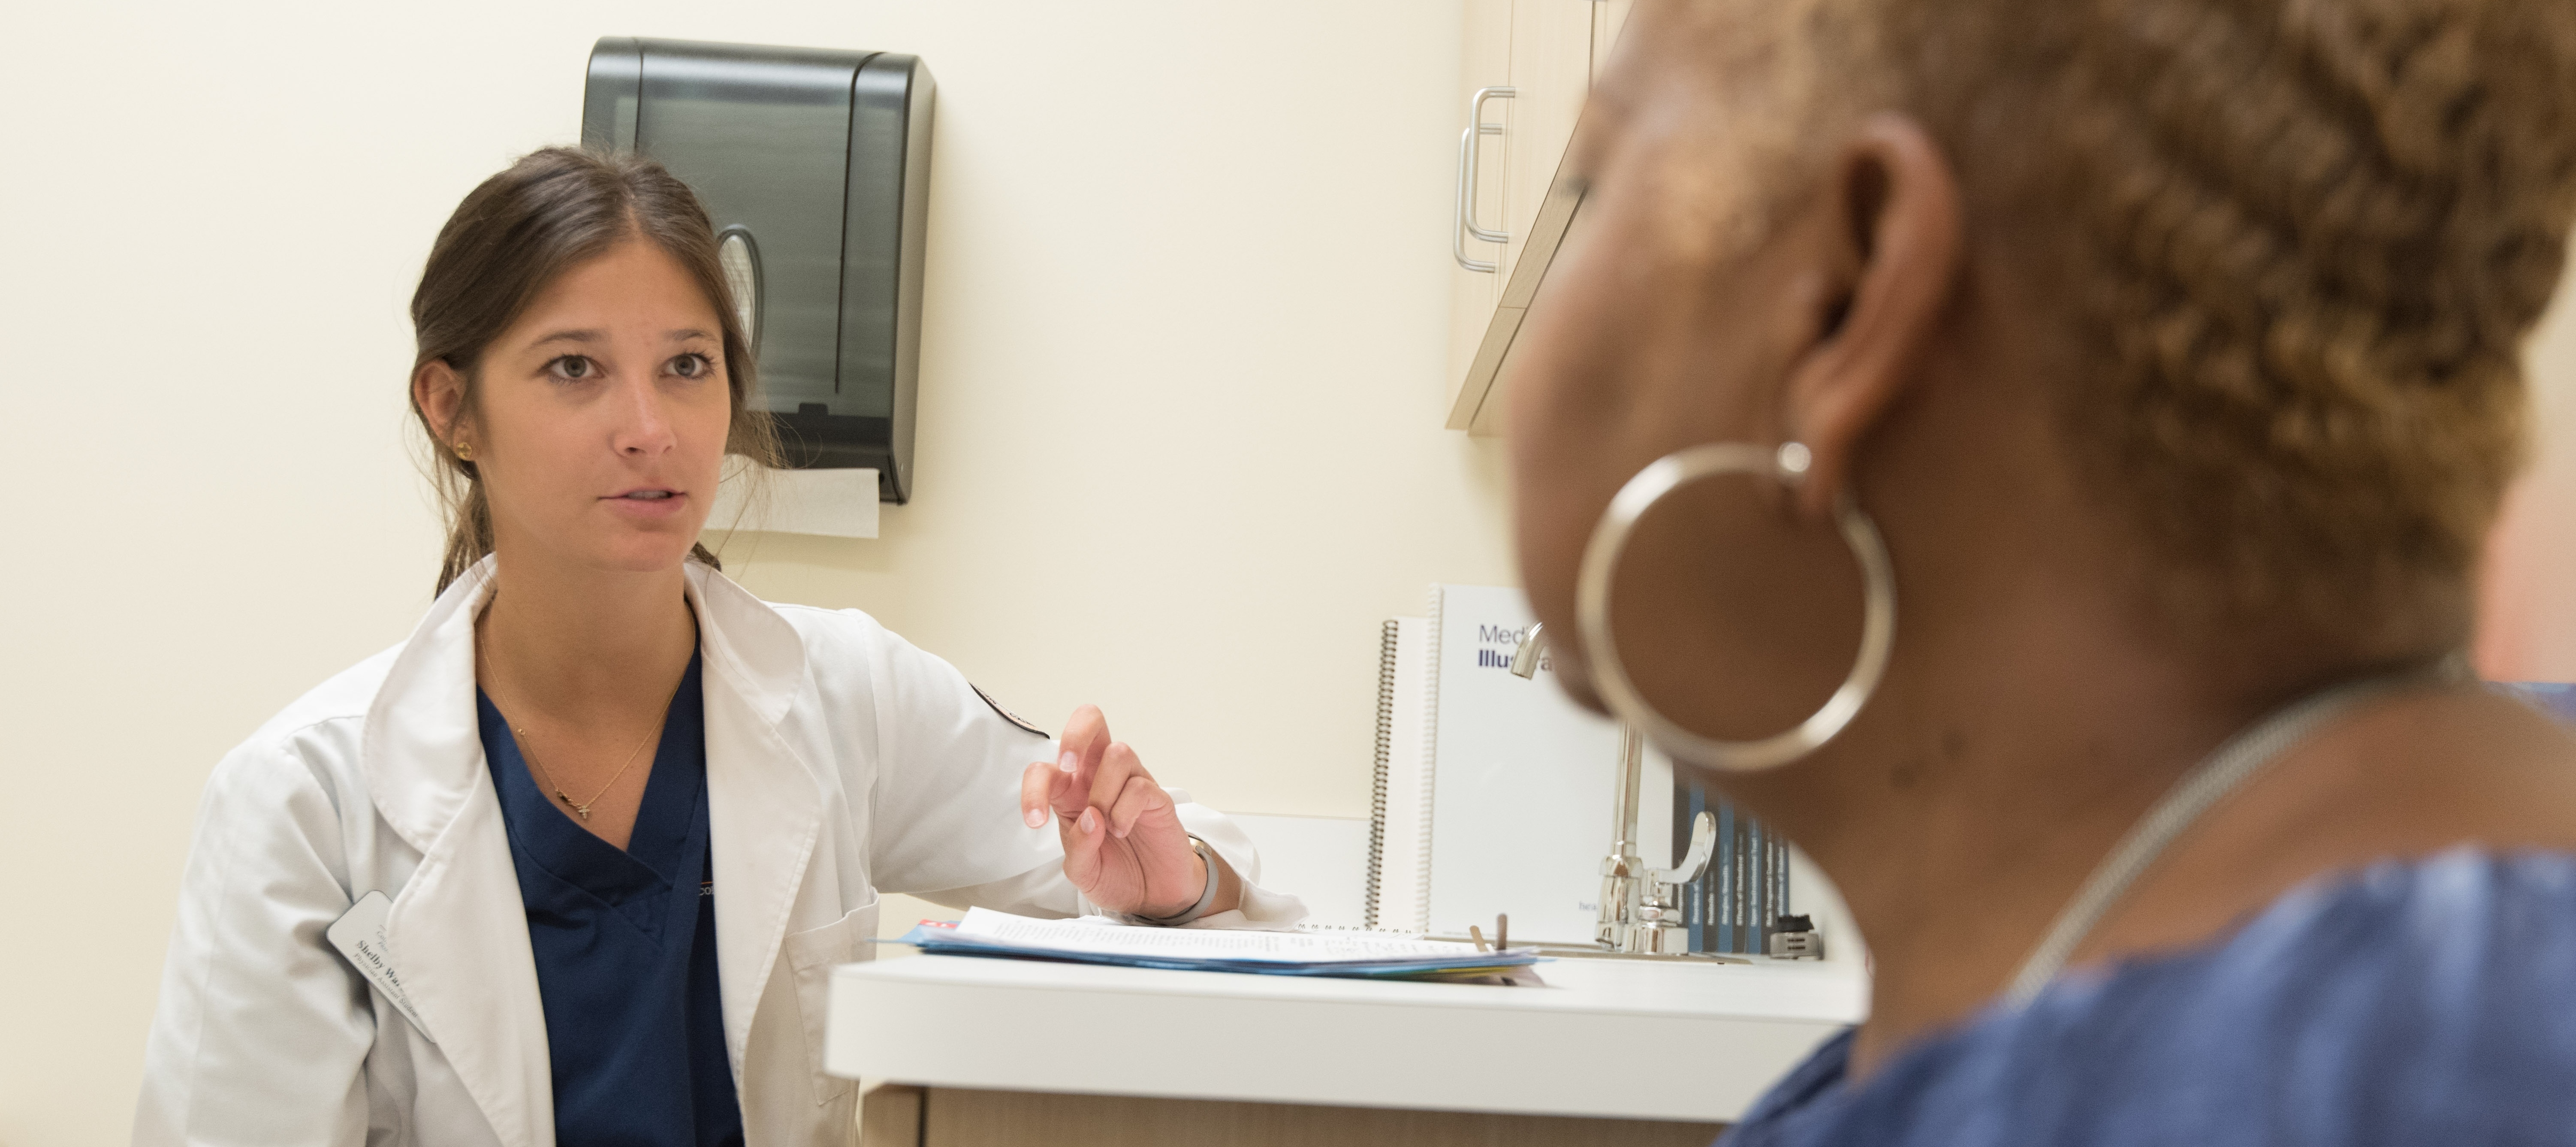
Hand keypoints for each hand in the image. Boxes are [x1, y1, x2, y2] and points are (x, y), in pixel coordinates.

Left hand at [1017, 704, 1212, 916]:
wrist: (1152, 896)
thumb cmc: (1115, 874)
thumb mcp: (1083, 872)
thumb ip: (1079, 848)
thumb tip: (1091, 818)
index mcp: (1072, 793)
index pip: (1045, 770)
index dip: (1033, 788)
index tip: (1035, 821)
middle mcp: (1100, 779)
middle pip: (1091, 721)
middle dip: (1075, 736)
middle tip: (1070, 769)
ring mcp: (1131, 784)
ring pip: (1117, 752)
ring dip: (1104, 791)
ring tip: (1107, 824)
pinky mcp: (1157, 798)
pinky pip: (1140, 785)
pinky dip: (1125, 810)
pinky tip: (1122, 830)